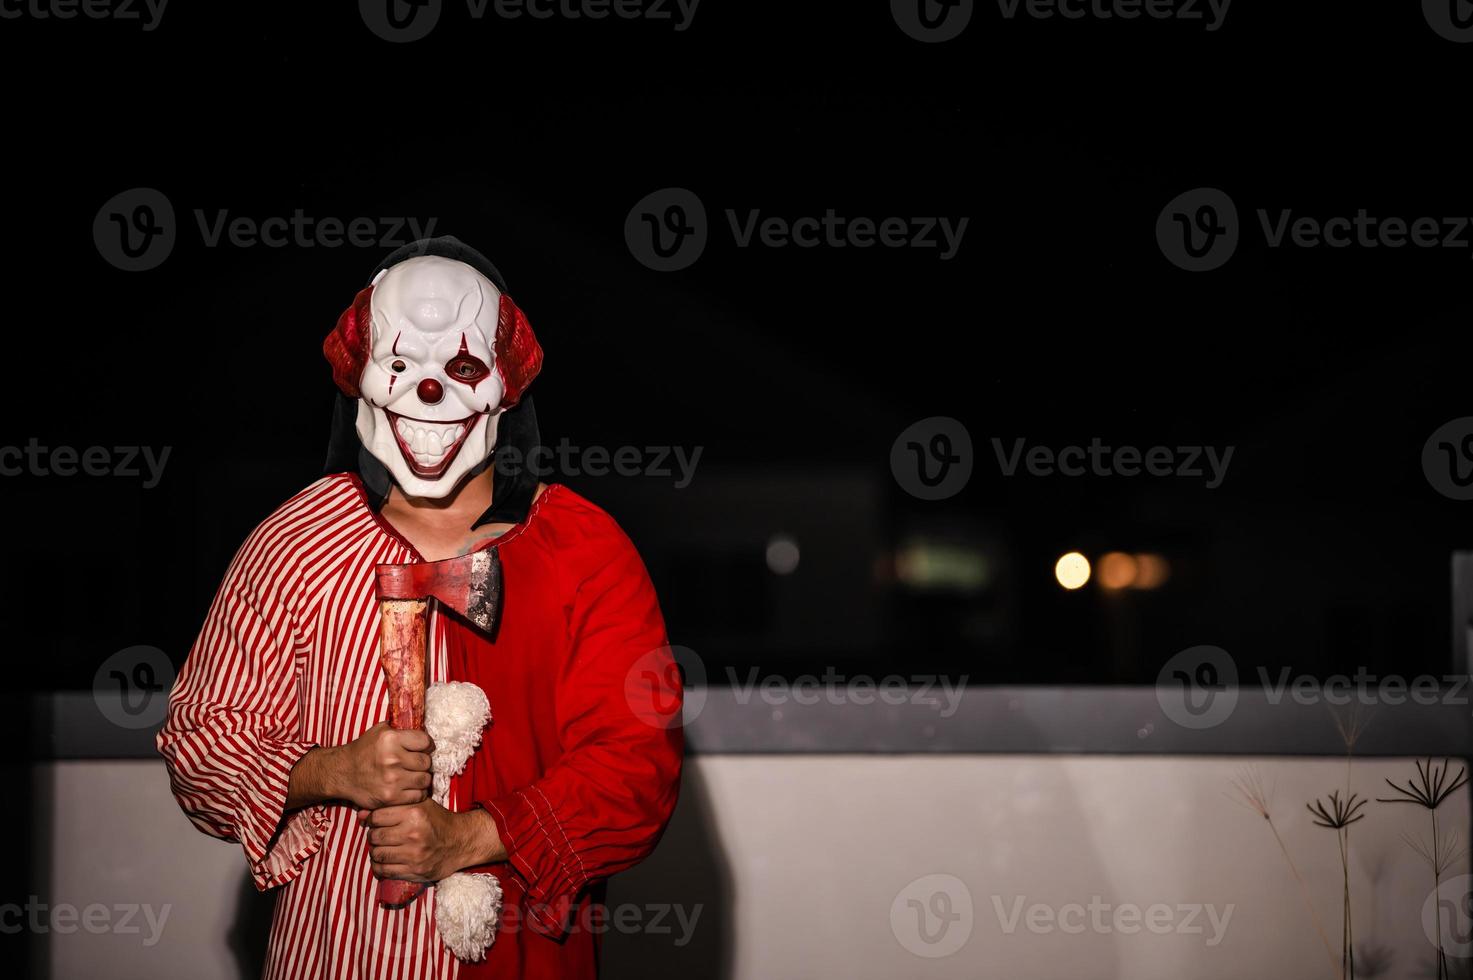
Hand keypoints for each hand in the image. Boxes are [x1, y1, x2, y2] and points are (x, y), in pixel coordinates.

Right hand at [330, 722, 433, 810]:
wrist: (342, 773)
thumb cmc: (363, 750)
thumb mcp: (379, 731)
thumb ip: (401, 728)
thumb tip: (423, 729)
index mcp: (391, 739)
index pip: (425, 741)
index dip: (426, 745)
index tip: (422, 749)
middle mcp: (392, 759)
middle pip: (426, 762)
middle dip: (423, 763)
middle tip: (415, 764)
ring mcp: (392, 780)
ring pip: (425, 779)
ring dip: (421, 778)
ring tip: (413, 776)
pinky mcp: (390, 797)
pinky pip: (418, 795)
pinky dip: (417, 793)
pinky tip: (409, 788)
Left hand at [359, 800, 477, 883]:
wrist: (460, 842)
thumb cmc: (437, 820)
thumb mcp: (419, 805)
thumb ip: (392, 806)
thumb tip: (360, 814)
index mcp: (414, 813)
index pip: (377, 817)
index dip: (372, 819)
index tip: (376, 822)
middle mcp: (414, 833)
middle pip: (375, 837)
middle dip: (373, 836)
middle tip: (379, 836)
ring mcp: (414, 854)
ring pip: (377, 854)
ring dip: (375, 852)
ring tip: (383, 848)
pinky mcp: (415, 870)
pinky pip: (385, 871)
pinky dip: (379, 867)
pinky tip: (384, 862)